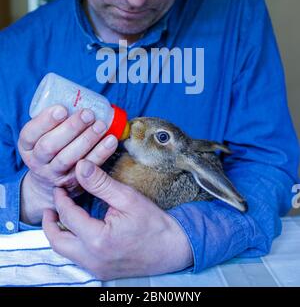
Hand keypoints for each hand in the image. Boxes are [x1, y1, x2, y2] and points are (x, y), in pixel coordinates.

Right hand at [18, 105, 117, 224]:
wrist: (49, 179)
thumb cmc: (51, 144)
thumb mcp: (43, 133)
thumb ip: (54, 120)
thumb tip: (80, 95)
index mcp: (27, 145)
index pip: (29, 133)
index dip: (45, 121)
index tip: (62, 108)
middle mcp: (37, 161)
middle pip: (49, 146)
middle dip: (70, 128)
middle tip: (87, 114)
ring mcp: (54, 174)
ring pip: (67, 159)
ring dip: (86, 140)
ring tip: (101, 125)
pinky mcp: (72, 183)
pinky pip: (87, 168)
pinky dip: (101, 153)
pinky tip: (111, 140)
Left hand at [43, 160, 193, 280]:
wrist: (173, 248)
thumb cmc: (153, 223)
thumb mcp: (127, 197)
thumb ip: (100, 183)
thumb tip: (81, 165)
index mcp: (98, 239)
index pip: (68, 216)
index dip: (61, 200)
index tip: (60, 187)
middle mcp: (93, 258)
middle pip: (58, 241)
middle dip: (50, 221)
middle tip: (52, 204)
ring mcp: (97, 268)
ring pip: (65, 252)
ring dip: (59, 233)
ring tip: (61, 215)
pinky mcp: (102, 271)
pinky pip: (77, 258)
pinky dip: (72, 242)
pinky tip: (78, 228)